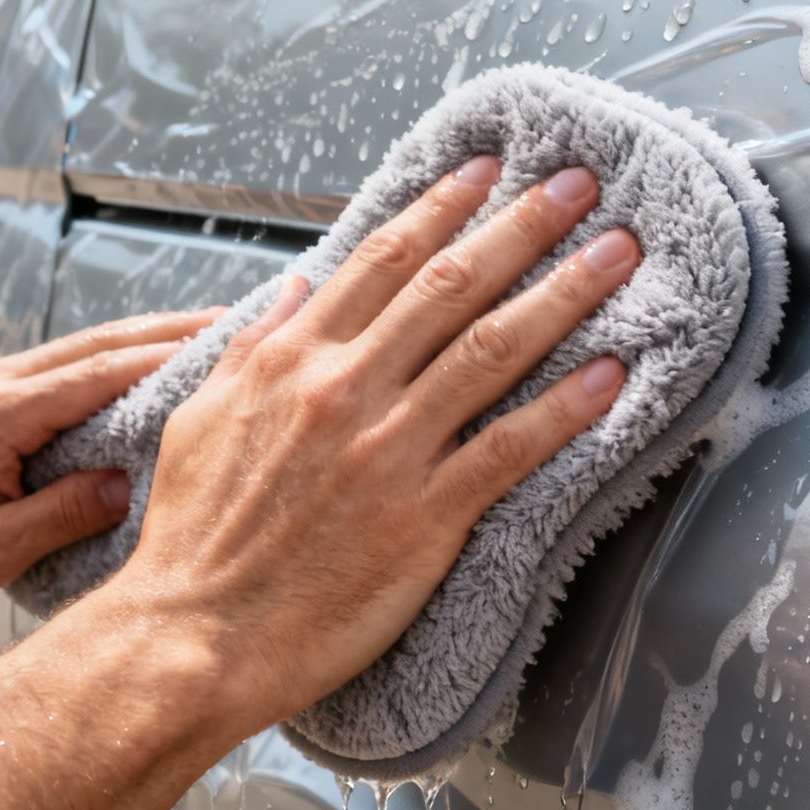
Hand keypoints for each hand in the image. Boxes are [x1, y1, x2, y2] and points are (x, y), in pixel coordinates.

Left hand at [0, 310, 220, 605]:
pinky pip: (66, 364)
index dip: (164, 356)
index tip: (220, 343)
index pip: (99, 373)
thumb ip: (62, 515)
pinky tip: (147, 362)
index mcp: (0, 414)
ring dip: (145, 336)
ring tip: (206, 332)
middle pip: (100, 342)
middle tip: (232, 320)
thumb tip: (127, 486)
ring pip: (84, 345)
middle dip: (169, 328)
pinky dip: (114, 356)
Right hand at [109, 157, 638, 734]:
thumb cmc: (192, 543)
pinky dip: (565, 407)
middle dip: (522, 224)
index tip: (484, 171)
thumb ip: (250, 348)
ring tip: (617, 252)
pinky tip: (612, 374)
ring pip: (492, 349)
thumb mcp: (198, 420)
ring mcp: (388, 450)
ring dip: (564, 292)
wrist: (193, 637)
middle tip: (576, 184)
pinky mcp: (424, 517)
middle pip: (451, 285)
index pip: (380, 260)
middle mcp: (344, 389)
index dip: (441, 208)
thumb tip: (293, 288)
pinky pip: (510, 448)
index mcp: (290, 361)